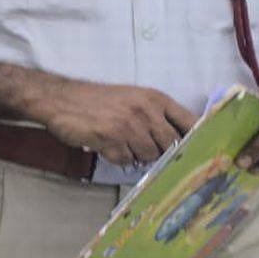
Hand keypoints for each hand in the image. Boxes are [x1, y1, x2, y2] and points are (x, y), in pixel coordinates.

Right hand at [25, 77, 199, 167]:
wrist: (63, 99)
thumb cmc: (99, 99)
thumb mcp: (134, 98)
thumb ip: (156, 114)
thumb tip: (177, 139)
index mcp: (156, 99)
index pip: (189, 122)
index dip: (195, 139)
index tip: (195, 150)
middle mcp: (146, 111)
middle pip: (171, 144)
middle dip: (161, 151)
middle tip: (146, 148)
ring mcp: (129, 126)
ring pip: (149, 155)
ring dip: (138, 155)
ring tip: (123, 144)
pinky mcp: (111, 139)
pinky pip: (126, 160)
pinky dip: (119, 157)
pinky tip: (108, 146)